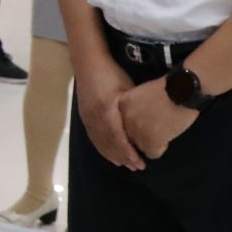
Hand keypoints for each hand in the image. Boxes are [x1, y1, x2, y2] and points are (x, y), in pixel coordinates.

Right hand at [75, 51, 143, 170]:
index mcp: (106, 111)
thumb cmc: (111, 74)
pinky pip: (94, 138)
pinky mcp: (85, 117)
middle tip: (137, 167)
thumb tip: (146, 126)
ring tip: (125, 165)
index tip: (141, 162)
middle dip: (123, 158)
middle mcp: (95, 118)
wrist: (88, 64)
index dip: (129, 153)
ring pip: (100, 143)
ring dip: (113, 155)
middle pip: (109, 144)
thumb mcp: (127, 89)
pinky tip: (110, 155)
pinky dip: (102, 149)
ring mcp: (88, 118)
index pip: (118, 138)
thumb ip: (133, 108)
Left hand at [117, 79, 198, 160]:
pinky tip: (168, 135)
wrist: (183, 89)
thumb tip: (139, 120)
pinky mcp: (151, 142)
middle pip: (131, 136)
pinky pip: (152, 153)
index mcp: (122, 104)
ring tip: (165, 128)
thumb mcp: (143, 92)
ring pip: (141, 146)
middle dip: (143, 132)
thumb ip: (135, 106)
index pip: (123, 122)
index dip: (137, 122)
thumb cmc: (168, 87)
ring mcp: (137, 131)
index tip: (148, 118)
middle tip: (158, 124)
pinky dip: (161, 147)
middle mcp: (125, 119)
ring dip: (152, 140)